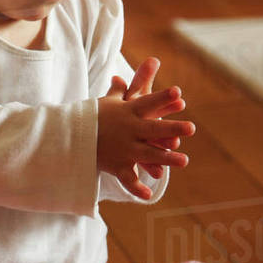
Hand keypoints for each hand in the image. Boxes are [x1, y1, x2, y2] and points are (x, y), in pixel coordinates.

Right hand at [97, 60, 195, 200]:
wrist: (70, 137)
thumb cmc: (94, 118)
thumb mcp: (109, 101)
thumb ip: (126, 88)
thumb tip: (140, 67)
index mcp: (129, 112)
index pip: (148, 102)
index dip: (163, 97)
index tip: (178, 93)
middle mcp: (129, 130)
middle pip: (154, 128)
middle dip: (172, 128)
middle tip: (192, 127)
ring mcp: (123, 149)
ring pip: (148, 154)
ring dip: (166, 157)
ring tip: (184, 160)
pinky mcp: (117, 165)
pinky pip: (128, 178)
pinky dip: (137, 187)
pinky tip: (149, 195)